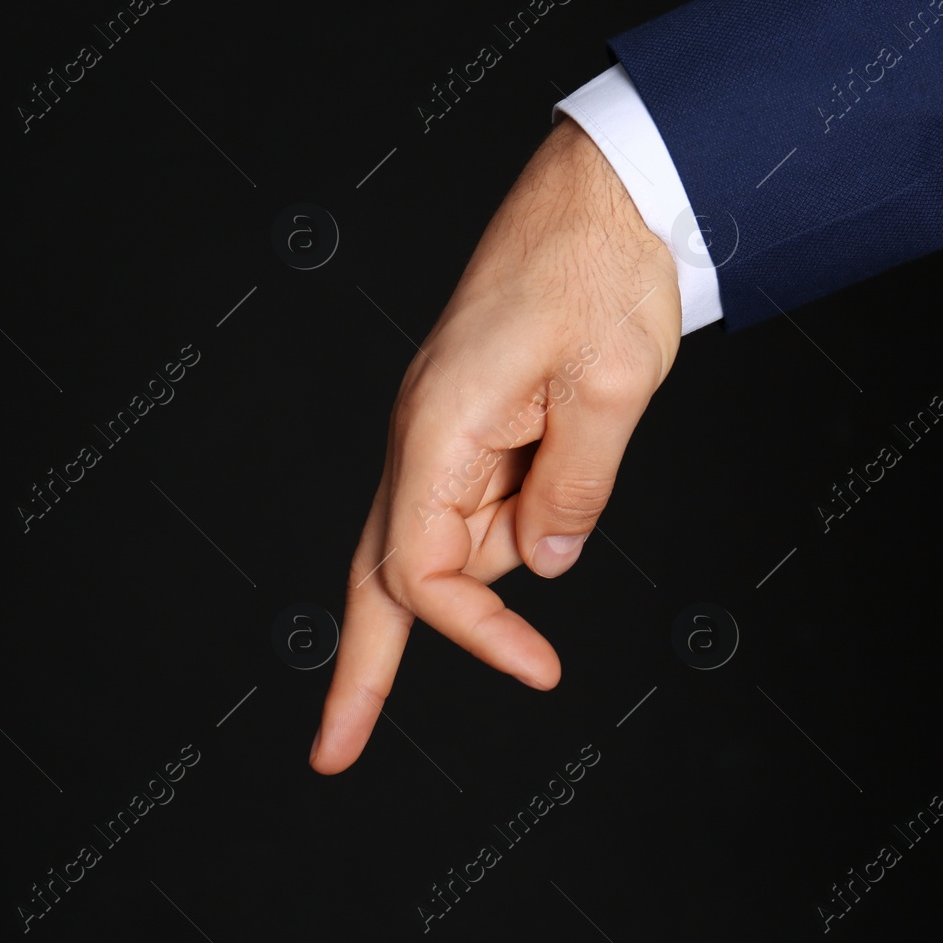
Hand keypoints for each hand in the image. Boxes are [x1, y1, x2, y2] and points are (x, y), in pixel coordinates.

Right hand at [309, 116, 681, 773]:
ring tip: (576, 429)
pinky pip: (485, 499)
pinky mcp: (472, 421)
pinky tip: (568, 448)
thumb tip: (544, 565)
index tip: (541, 671)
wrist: (604, 191)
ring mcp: (444, 428)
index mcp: (437, 428)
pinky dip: (526, 515)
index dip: (478, 633)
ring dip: (515, 549)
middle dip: (363, 669)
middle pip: (379, 575)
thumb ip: (573, 494)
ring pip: (455, 539)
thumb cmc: (598, 265)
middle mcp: (423, 434)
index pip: (423, 573)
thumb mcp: (608, 392)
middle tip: (334, 751)